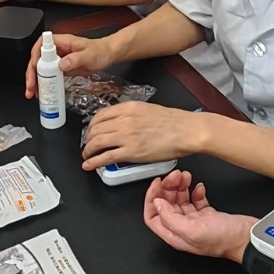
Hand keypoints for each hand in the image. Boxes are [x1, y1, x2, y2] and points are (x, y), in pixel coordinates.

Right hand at [23, 32, 120, 98]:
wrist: (108, 55)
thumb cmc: (100, 51)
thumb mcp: (89, 55)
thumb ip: (75, 59)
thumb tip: (61, 64)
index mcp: (62, 42)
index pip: (41, 45)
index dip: (35, 56)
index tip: (34, 68)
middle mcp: (57, 50)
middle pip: (38, 59)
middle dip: (32, 74)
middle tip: (31, 87)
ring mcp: (59, 59)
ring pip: (41, 69)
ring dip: (35, 80)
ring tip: (33, 93)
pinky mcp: (62, 68)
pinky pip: (49, 75)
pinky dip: (44, 84)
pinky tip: (42, 92)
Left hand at [80, 102, 205, 170]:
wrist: (186, 131)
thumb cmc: (174, 122)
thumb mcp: (147, 110)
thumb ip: (131, 115)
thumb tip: (121, 123)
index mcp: (128, 108)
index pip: (100, 116)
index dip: (92, 126)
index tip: (91, 132)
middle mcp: (124, 120)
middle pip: (95, 129)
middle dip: (88, 139)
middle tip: (88, 145)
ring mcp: (126, 136)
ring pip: (96, 143)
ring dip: (88, 151)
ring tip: (87, 156)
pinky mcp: (131, 152)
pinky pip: (105, 157)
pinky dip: (93, 162)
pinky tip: (89, 165)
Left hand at [143, 170, 256, 262]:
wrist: (248, 238)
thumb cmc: (225, 239)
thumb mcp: (193, 230)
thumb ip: (171, 218)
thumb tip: (157, 204)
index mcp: (176, 235)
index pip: (153, 216)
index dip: (151, 199)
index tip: (157, 183)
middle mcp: (183, 229)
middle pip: (166, 205)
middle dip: (168, 188)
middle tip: (175, 175)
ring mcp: (196, 222)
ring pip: (180, 200)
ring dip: (180, 186)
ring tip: (185, 176)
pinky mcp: (208, 215)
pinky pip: (195, 200)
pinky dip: (195, 191)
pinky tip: (199, 187)